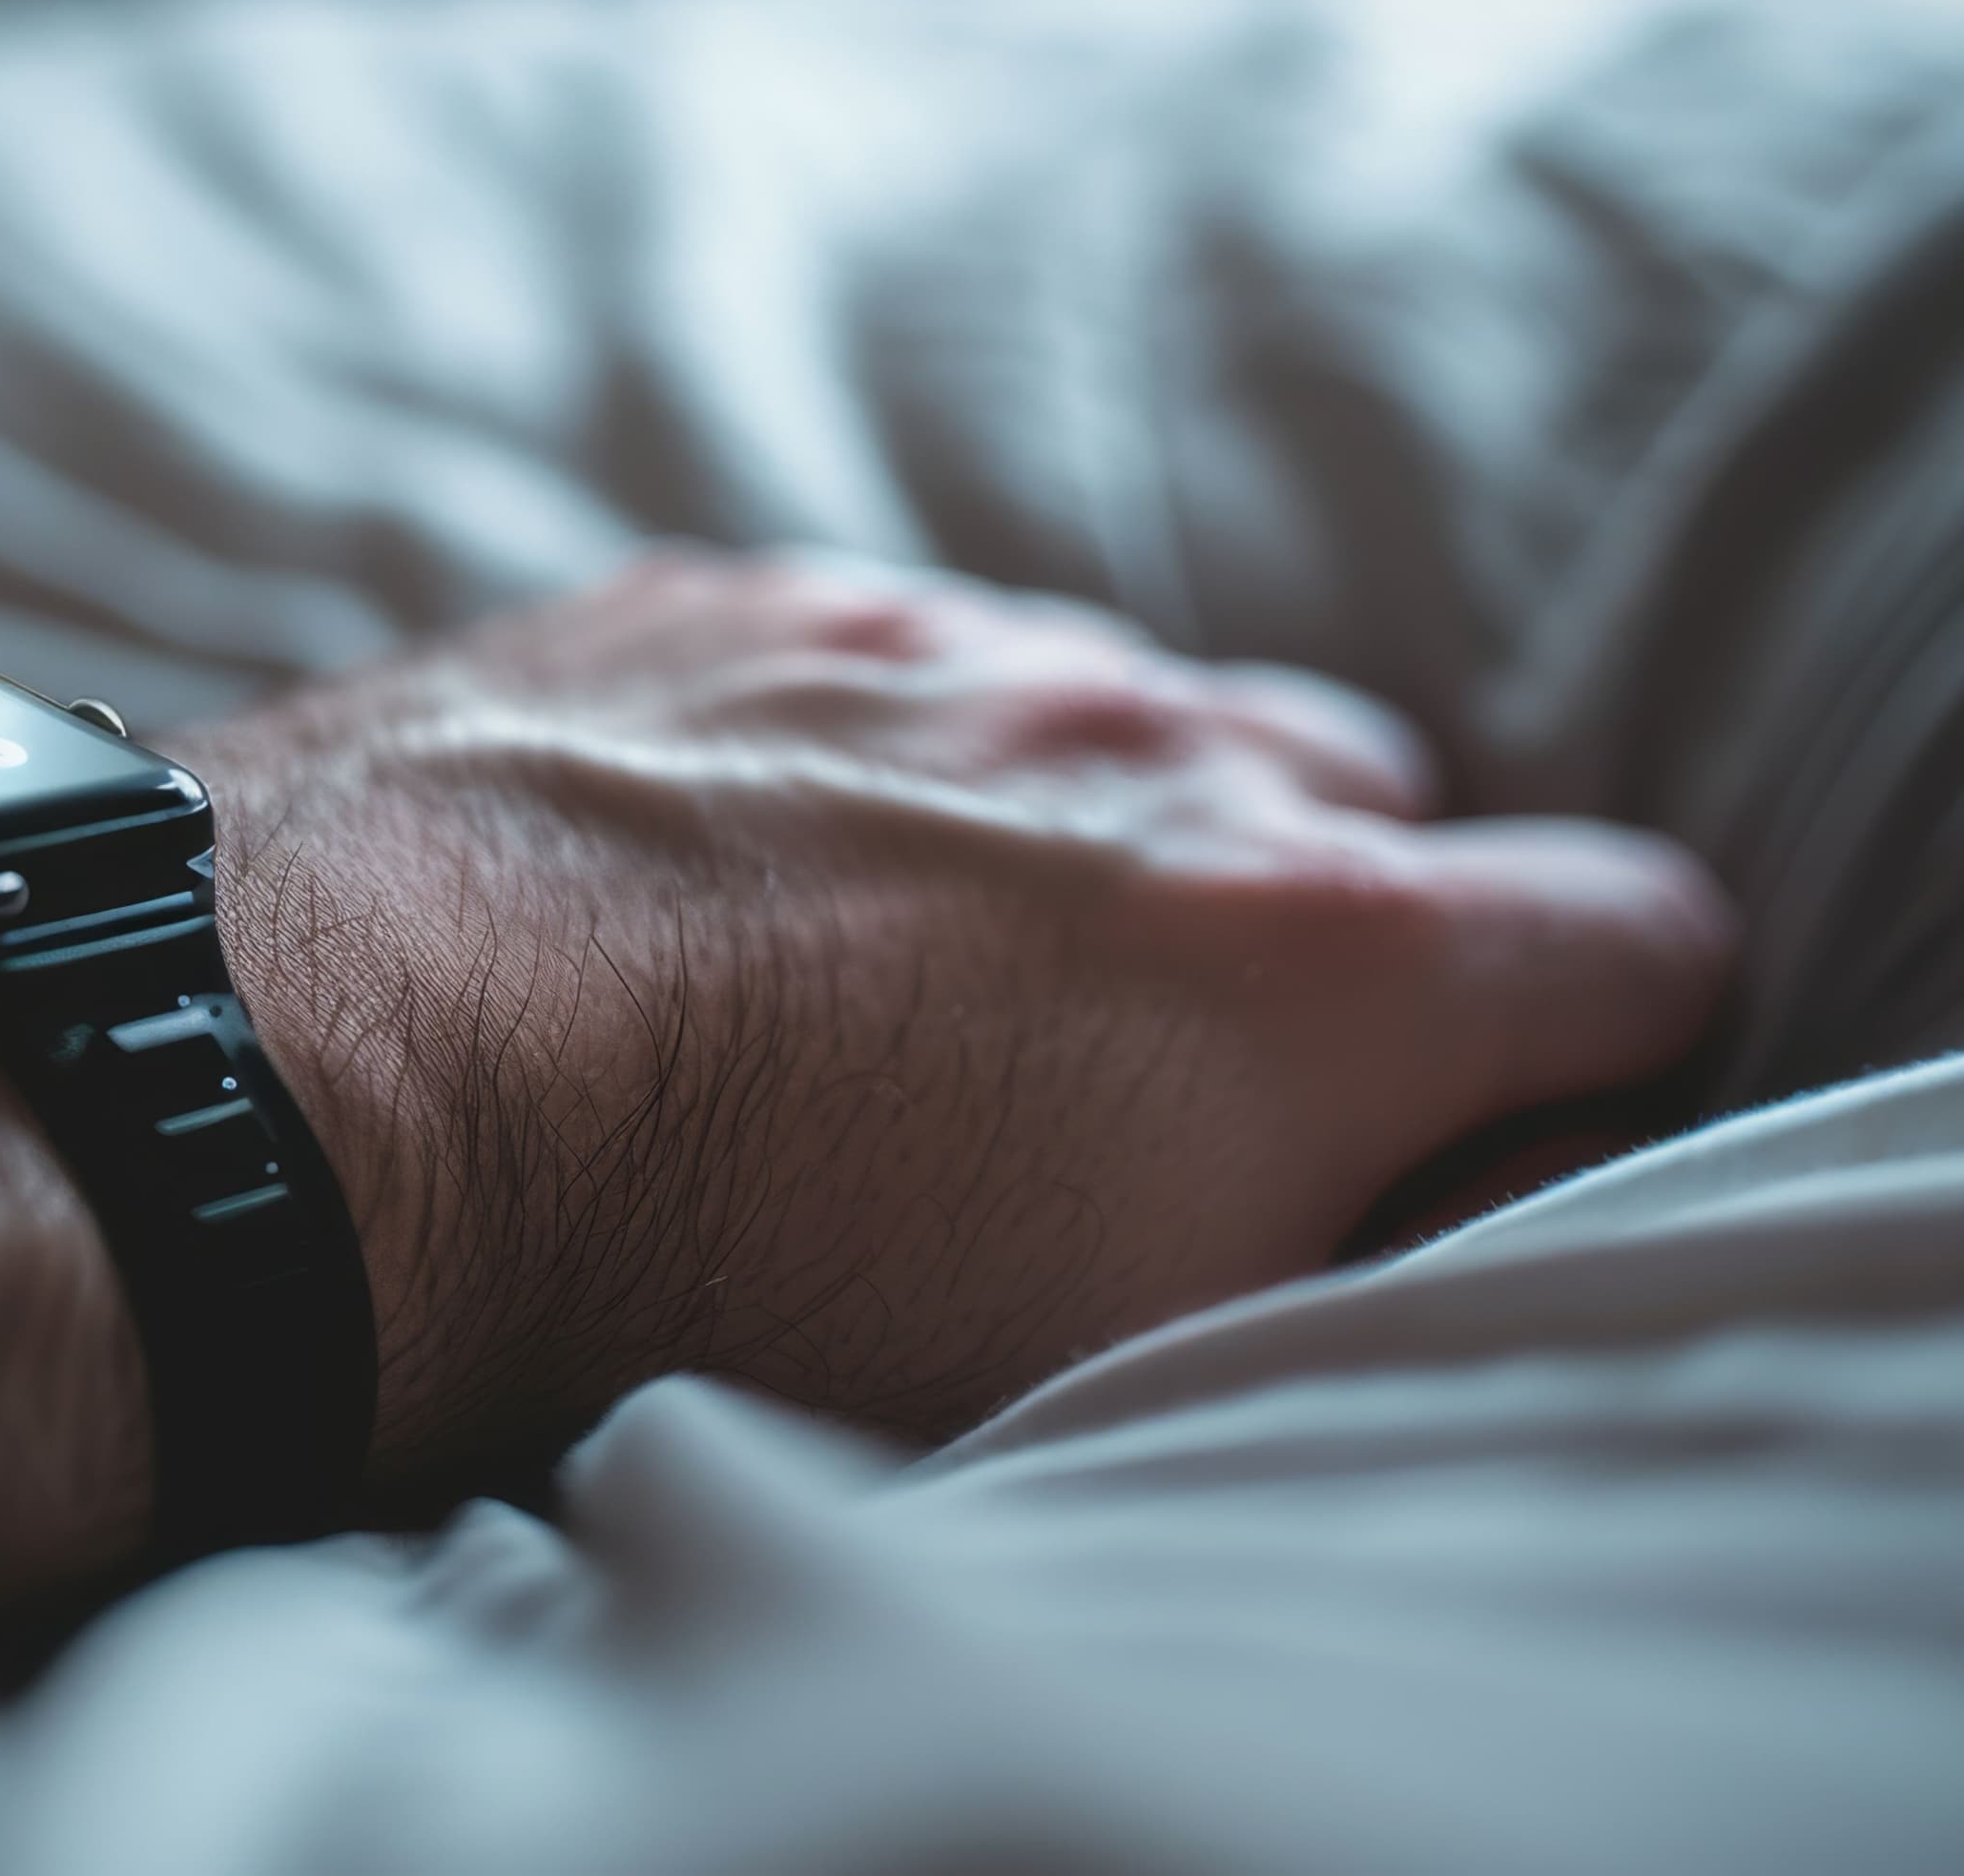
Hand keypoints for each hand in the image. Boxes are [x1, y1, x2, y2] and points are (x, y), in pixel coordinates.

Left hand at [166, 554, 1734, 1473]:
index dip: (1597, 1037)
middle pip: (1370, 804)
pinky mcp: (738, 601)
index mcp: (1313, 957)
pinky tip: (751, 868)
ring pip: (1124, 712)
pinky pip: (898, 652)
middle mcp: (1158, 749)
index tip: (1495, 1108)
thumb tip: (1455, 1152)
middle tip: (1154, 1079)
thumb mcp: (1106, 1361)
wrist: (328, 1093)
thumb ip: (1341, 1233)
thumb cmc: (720, 1283)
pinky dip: (874, 749)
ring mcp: (937, 645)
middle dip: (1307, 927)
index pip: (1636, 939)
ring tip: (920, 975)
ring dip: (1080, 823)